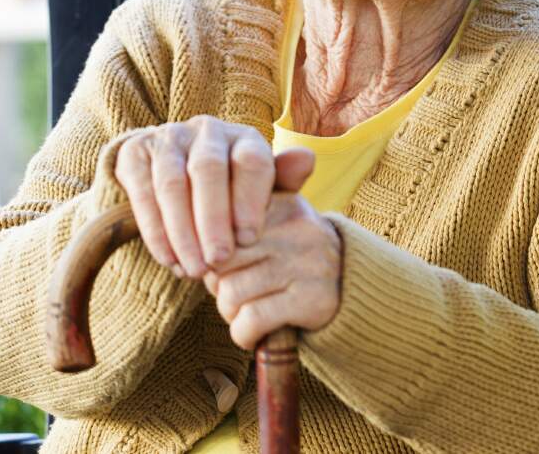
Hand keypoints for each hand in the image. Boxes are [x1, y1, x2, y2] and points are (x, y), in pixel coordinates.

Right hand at [113, 116, 315, 277]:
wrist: (178, 175)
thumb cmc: (232, 191)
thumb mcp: (262, 189)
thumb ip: (285, 180)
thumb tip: (307, 159)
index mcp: (244, 136)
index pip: (250, 160)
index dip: (249, 201)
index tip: (249, 240)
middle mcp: (207, 130)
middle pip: (209, 169)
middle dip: (213, 219)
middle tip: (218, 261)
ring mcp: (169, 137)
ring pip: (172, 183)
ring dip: (182, 230)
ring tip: (193, 269)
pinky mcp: (135, 152)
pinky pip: (141, 191)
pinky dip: (155, 229)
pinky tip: (168, 259)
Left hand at [203, 191, 341, 349]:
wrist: (351, 287)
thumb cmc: (293, 255)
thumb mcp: (276, 221)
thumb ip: (237, 213)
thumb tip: (187, 241)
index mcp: (283, 203)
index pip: (221, 225)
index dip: (214, 254)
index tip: (224, 265)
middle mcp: (297, 229)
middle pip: (221, 260)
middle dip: (217, 284)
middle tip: (233, 291)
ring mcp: (307, 264)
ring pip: (231, 293)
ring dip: (230, 313)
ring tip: (246, 311)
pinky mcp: (312, 300)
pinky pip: (252, 321)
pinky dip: (243, 334)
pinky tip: (254, 332)